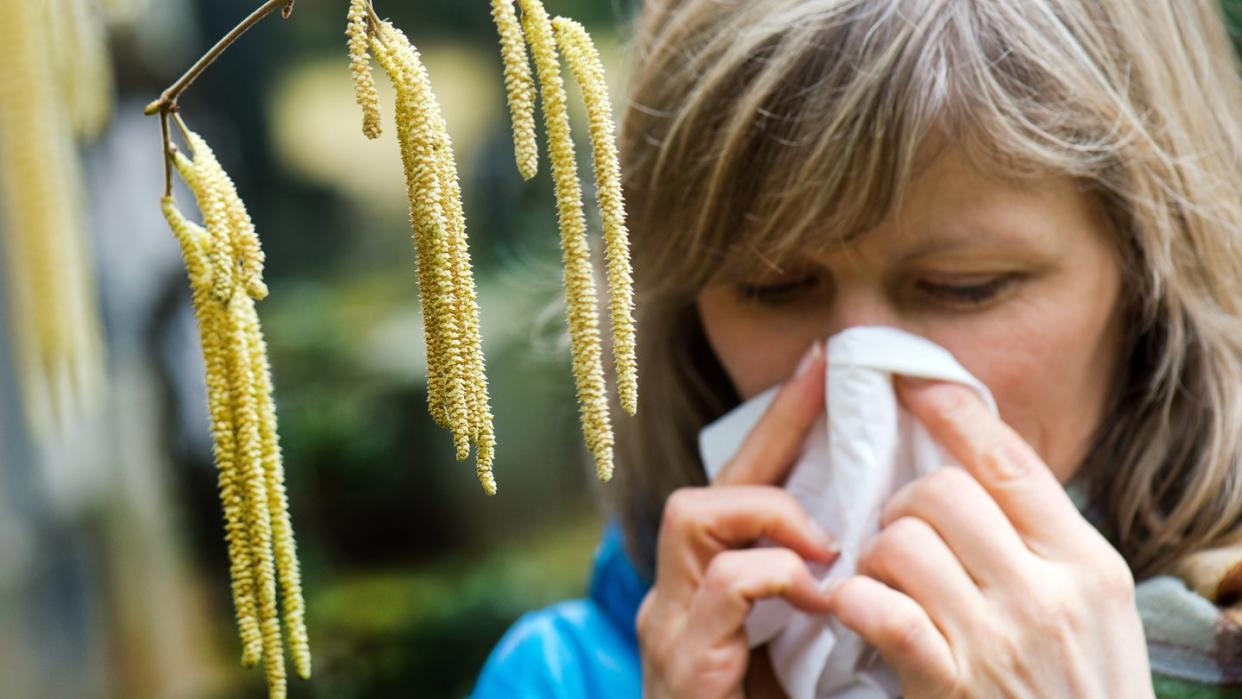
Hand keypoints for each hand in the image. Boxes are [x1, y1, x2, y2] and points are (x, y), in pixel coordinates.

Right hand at [638, 342, 838, 698]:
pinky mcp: (680, 659)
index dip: (785, 422)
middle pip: (710, 484)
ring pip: (694, 514)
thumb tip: (879, 537)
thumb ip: (827, 594)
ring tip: (825, 544)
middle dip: (773, 433)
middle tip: (831, 391)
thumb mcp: (812, 648)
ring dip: (769, 515)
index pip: (746, 485)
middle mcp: (681, 595)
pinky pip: (722, 586)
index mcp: (717, 589)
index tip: (829, 365)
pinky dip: (773, 577)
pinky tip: (816, 596)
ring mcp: (672, 626)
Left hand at [828, 377, 1152, 697]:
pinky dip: (855, 602)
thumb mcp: (1092, 613)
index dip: (953, 411)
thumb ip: (1042, 545)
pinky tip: (855, 611)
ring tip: (881, 581)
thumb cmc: (1079, 694)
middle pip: (943, 492)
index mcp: (1087, 564)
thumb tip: (976, 469)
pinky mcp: (949, 684)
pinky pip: (882, 610)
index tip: (912, 380)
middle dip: (903, 503)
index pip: (1010, 462)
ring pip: (901, 542)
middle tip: (897, 532)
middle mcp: (1047, 593)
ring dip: (874, 556)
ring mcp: (999, 640)